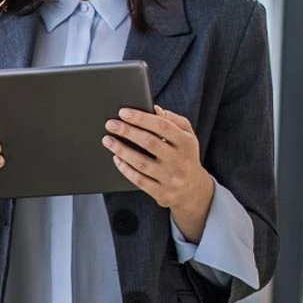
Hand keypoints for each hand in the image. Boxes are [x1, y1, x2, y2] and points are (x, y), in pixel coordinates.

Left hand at [103, 106, 214, 235]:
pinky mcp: (162, 193)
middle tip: (110, 124)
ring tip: (107, 140)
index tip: (123, 112)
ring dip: (121, 150)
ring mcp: (171, 178)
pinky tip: (116, 158)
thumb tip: (154, 109)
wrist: (194, 189)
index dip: (141, 118)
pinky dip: (125, 169)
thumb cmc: (185, 155)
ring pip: (141, 163)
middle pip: (149, 143)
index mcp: (186, 142)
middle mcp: (180, 161)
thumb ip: (173, 120)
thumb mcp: (187, 136)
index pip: (162, 126)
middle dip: (127, 132)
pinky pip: (139, 180)